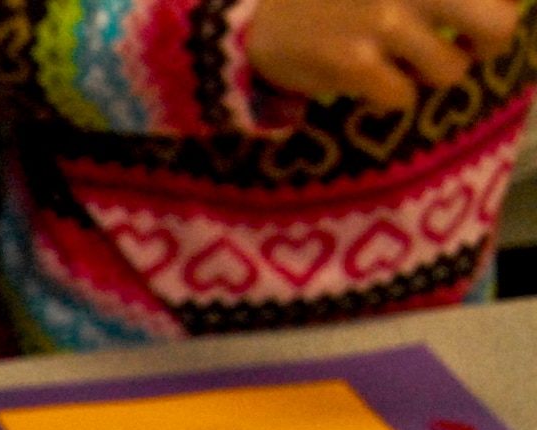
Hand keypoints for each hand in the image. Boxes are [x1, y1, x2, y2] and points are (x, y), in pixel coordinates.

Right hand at [246, 0, 519, 110]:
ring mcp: (384, 20)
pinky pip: (402, 97)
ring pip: (449, 69)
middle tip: (460, 49)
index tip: (464, 21)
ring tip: (398, 64)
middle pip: (495, 26)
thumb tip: (499, 8)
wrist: (256, 21)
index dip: (493, 8)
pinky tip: (366, 79)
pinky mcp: (355, 62)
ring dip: (427, 75)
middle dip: (483, 45)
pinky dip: (388, 96)